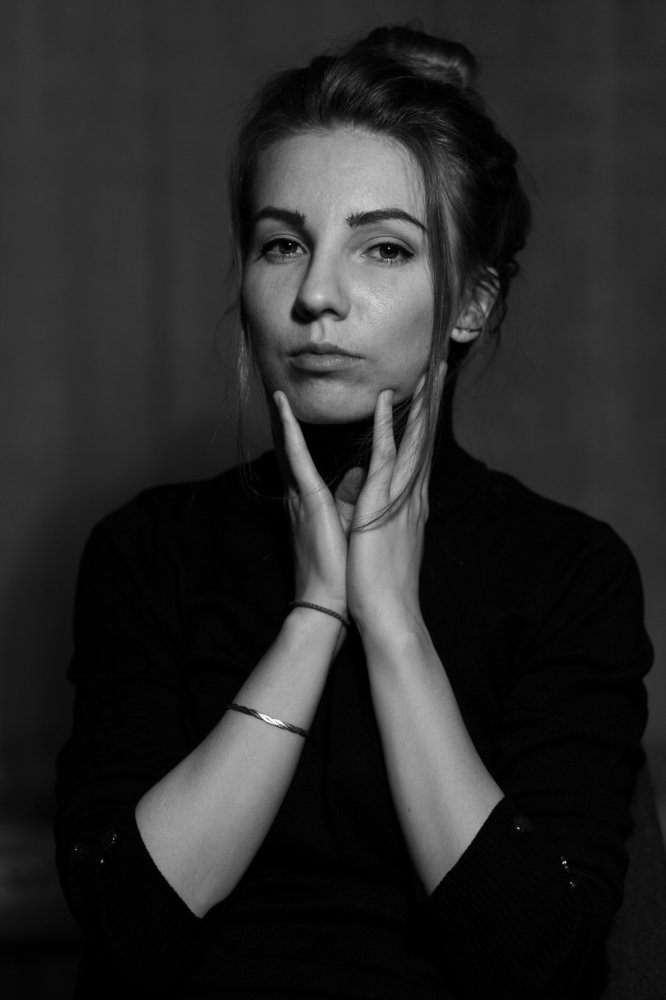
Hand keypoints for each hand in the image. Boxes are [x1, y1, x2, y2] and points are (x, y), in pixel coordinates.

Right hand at [272, 391, 363, 615]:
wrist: (330, 604)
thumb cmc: (342, 571)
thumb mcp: (348, 524)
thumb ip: (351, 496)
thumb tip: (358, 472)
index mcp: (312, 503)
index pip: (303, 460)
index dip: (297, 433)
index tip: (291, 408)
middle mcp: (302, 496)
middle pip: (290, 449)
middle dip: (281, 421)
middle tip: (274, 390)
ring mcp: (302, 498)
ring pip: (291, 448)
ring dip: (281, 418)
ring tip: (274, 390)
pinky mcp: (309, 502)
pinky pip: (297, 459)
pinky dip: (288, 433)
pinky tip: (281, 410)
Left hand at [346, 370, 441, 634]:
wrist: (388, 614)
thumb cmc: (380, 582)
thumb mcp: (374, 534)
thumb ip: (369, 502)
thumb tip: (360, 478)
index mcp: (409, 504)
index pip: (418, 455)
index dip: (423, 422)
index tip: (427, 394)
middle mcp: (412, 496)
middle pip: (424, 440)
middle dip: (431, 404)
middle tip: (438, 369)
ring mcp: (401, 498)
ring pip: (414, 442)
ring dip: (419, 406)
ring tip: (426, 373)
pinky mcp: (383, 504)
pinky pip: (387, 457)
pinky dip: (388, 427)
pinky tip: (387, 402)